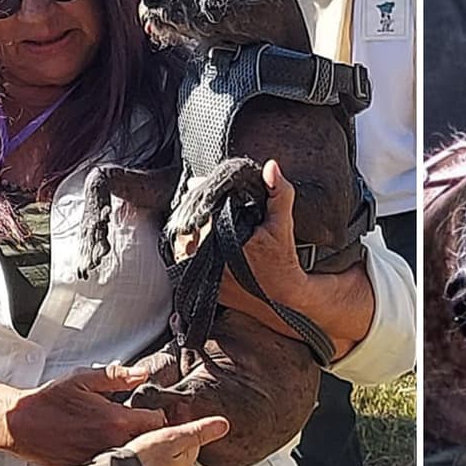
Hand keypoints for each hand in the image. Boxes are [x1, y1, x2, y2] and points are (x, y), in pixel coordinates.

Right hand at [4, 365, 167, 465]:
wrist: (20, 425)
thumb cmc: (49, 402)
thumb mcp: (84, 379)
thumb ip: (118, 376)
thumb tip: (142, 374)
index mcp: (115, 421)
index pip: (157, 422)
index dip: (157, 415)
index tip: (151, 412)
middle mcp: (111, 445)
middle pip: (149, 443)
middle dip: (150, 434)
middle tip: (141, 425)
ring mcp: (100, 461)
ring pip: (132, 458)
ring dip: (134, 449)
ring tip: (123, 437)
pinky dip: (115, 461)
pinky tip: (105, 449)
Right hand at [124, 416, 229, 465]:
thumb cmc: (145, 459)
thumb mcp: (175, 437)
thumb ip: (199, 431)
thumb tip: (224, 425)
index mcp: (186, 464)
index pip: (193, 442)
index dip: (185, 427)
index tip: (176, 416)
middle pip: (179, 454)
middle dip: (173, 440)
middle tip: (161, 427)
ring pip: (163, 463)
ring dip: (158, 451)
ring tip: (147, 438)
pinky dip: (146, 461)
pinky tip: (136, 455)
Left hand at [173, 161, 310, 336]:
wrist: (284, 298)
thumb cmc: (282, 262)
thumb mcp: (283, 224)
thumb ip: (278, 193)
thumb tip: (271, 167)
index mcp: (218, 239)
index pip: (199, 208)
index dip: (201, 193)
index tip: (200, 184)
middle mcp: (203, 259)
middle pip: (186, 224)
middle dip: (193, 211)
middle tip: (198, 198)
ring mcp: (199, 275)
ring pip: (181, 241)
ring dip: (187, 228)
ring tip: (198, 218)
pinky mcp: (199, 286)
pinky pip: (183, 260)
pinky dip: (188, 247)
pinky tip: (198, 239)